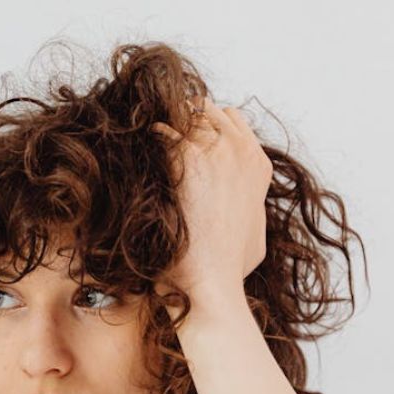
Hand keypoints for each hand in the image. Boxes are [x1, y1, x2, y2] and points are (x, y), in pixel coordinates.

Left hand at [149, 95, 272, 303]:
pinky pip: (160, 130)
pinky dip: (146, 140)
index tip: (182, 140)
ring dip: (164, 126)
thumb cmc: (228, 270)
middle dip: (181, 120)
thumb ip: (248, 208)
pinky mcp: (187, 156)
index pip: (231, 119)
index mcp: (258, 166)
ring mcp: (216, 150)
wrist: (211, 282)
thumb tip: (238, 206)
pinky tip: (135, 157)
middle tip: (157, 139)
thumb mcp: (254, 236)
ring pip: (184, 114)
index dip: (204, 127)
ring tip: (144, 146)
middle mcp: (242, 150)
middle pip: (207, 111)